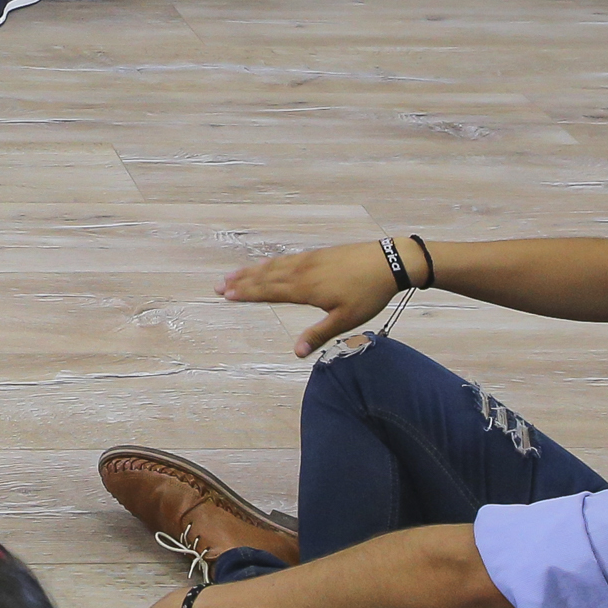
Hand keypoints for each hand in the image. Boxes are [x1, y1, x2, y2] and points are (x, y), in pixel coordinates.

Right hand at [223, 239, 403, 354]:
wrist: (389, 262)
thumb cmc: (369, 294)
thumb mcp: (346, 319)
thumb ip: (319, 334)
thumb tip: (296, 353)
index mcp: (306, 289)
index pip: (270, 291)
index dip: (248, 293)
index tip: (226, 295)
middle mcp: (302, 271)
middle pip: (266, 277)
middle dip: (242, 282)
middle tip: (218, 285)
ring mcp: (309, 260)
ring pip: (274, 266)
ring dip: (252, 271)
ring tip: (233, 274)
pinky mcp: (319, 254)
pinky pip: (287, 258)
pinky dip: (271, 262)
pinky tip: (266, 264)